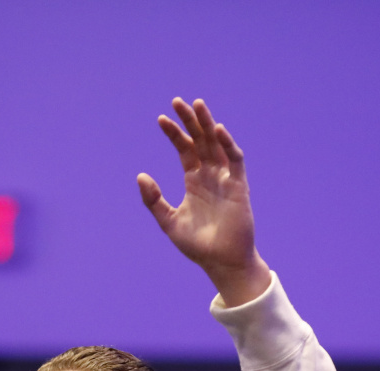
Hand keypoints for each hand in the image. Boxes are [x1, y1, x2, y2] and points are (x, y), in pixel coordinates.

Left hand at [137, 98, 271, 306]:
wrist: (221, 261)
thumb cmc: (197, 245)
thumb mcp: (168, 221)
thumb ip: (153, 200)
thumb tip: (140, 176)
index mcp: (194, 181)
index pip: (184, 150)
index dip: (174, 134)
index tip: (161, 120)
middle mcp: (210, 175)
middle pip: (200, 141)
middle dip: (190, 121)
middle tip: (178, 102)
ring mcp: (225, 178)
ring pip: (216, 144)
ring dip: (207, 124)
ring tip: (197, 105)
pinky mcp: (239, 185)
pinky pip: (235, 160)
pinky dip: (227, 144)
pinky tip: (216, 130)